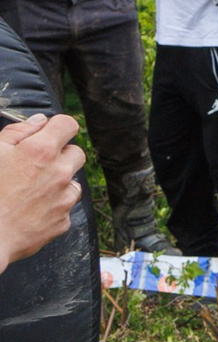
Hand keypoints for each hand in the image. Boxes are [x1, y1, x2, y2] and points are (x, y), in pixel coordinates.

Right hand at [0, 114, 86, 272]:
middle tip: (35, 166)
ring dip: (58, 181)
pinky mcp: (63, 220)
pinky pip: (65, 206)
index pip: (67, 124)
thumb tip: (39, 121)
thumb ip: (17, 132)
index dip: (56, 127)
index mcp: (41, 151)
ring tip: (29, 190)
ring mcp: (63, 198)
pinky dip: (53, 205)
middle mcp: (59, 172)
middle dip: (60, 155)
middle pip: (76, 152)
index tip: (47, 134)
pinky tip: (30, 209)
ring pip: (72, 180)